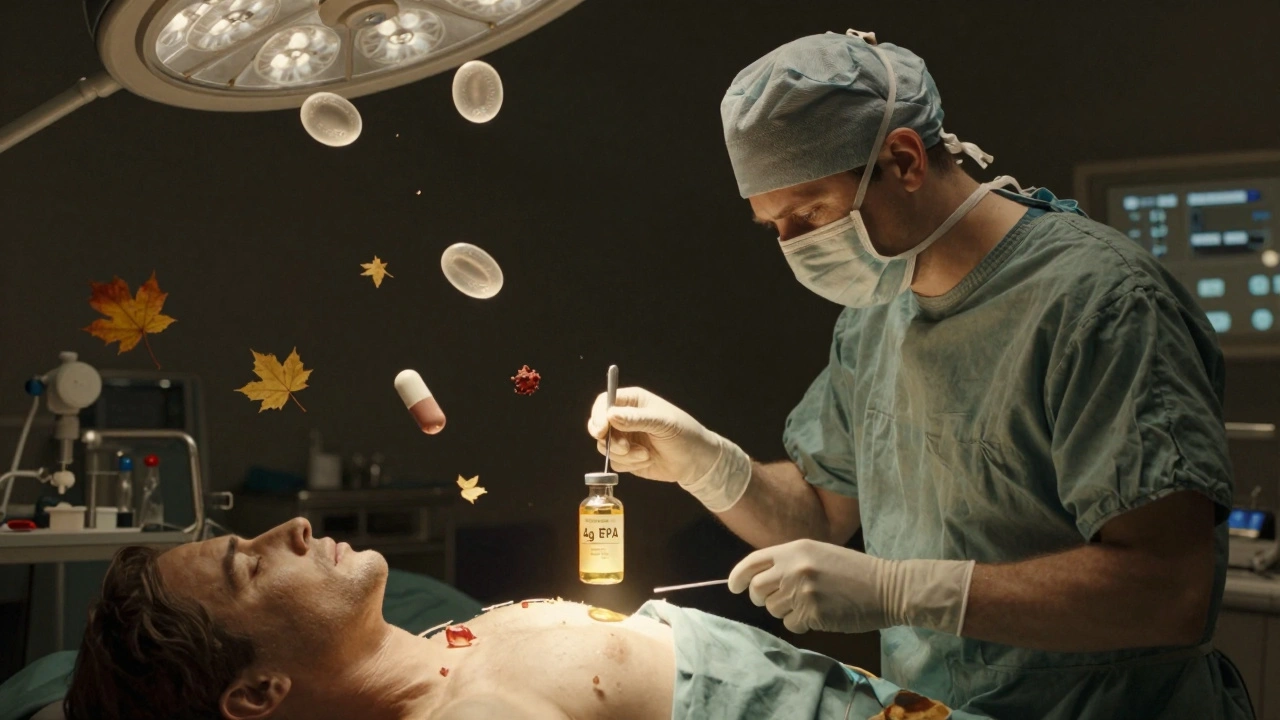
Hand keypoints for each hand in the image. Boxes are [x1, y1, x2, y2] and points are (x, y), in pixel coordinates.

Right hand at [587, 387, 751, 511]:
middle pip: (599, 426)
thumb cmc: (685, 434)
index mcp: (633, 401)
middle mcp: (624, 418)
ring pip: (605, 447)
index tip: (600, 430)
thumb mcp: (663, 423)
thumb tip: (610, 415)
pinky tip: (647, 460)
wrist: (696, 461)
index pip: (604, 402)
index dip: (598, 415)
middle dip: (610, 440)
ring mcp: (624, 438)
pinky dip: (630, 464)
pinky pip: (616, 463)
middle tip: (625, 447)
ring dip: (625, 455)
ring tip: (646, 454)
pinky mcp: (627, 458)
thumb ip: (636, 419)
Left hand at [727, 539, 974, 634]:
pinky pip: (791, 624)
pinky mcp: (813, 613)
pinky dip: (800, 624)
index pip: (753, 562)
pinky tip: (818, 615)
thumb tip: (761, 580)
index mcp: (795, 549)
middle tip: (776, 600)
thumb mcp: (819, 554)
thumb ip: (790, 562)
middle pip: (757, 589)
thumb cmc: (854, 571)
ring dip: (785, 611)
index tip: (734, 586)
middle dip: (761, 598)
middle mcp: (794, 567)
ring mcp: (803, 591)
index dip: (739, 576)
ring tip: (808, 604)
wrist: (887, 587)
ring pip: (773, 609)